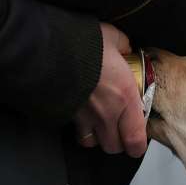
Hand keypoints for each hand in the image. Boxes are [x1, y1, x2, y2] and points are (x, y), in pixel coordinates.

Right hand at [73, 23, 146, 157]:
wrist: (46, 49)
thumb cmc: (83, 44)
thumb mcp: (111, 37)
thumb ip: (123, 45)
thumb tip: (125, 47)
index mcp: (125, 97)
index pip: (135, 139)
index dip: (137, 147)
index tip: (138, 144)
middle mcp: (106, 113)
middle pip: (114, 147)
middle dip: (118, 143)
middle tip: (120, 131)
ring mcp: (83, 116)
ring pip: (93, 143)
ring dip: (97, 138)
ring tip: (100, 127)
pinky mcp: (64, 114)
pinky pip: (73, 131)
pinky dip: (78, 129)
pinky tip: (80, 117)